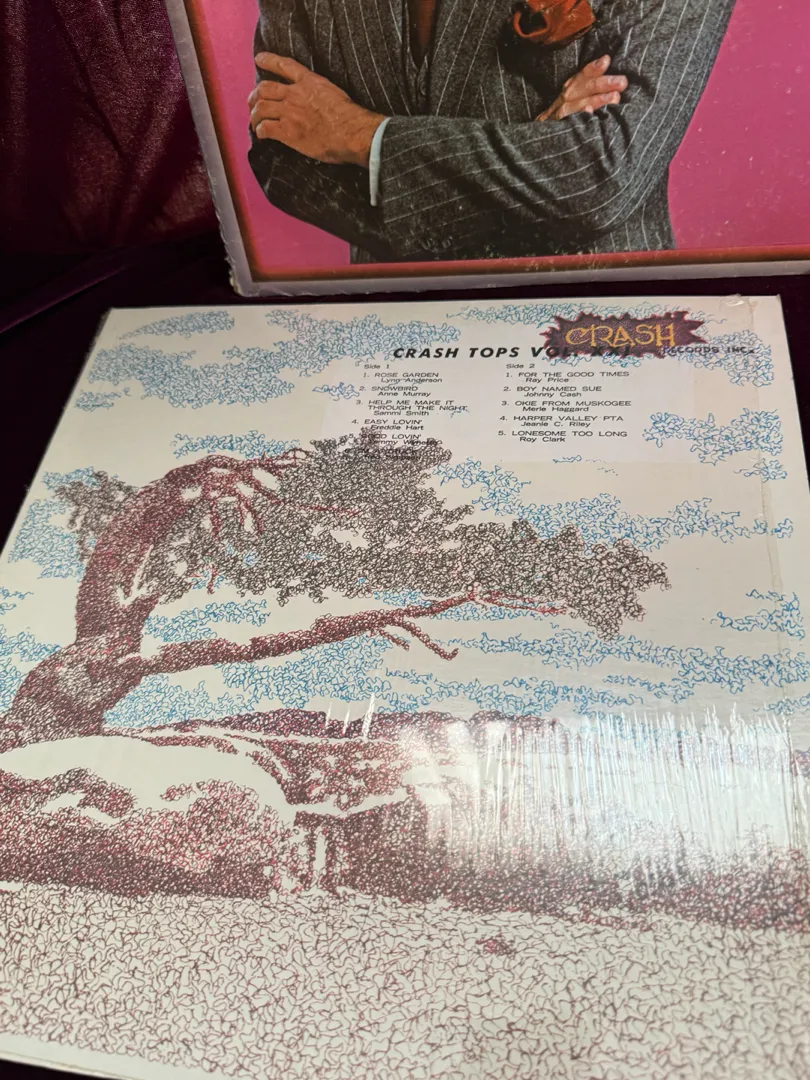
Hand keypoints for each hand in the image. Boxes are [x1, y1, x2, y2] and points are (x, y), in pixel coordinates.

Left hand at [249, 52, 384, 166]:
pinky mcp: (287, 131)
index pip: (284, 66)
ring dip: (254, 115)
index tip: (259, 59)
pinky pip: (265, 128)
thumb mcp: (335, 94)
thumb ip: (323, 95)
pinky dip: (260, 131)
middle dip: (255, 95)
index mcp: (310, 82)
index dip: (269, 60)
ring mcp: (289, 112)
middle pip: (265, 88)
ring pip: (261, 108)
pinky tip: (261, 135)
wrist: (351, 132)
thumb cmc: (350, 117)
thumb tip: (322, 106)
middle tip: (252, 102)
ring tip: (254, 122)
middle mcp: (295, 94)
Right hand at [536, 55, 626, 120]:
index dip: (594, 68)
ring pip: (577, 104)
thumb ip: (592, 90)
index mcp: (570, 89)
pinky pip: (568, 123)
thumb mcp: (576, 100)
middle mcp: (564, 99)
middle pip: (583, 88)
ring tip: (614, 97)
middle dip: (603, 83)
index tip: (607, 60)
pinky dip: (578, 117)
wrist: (539, 139)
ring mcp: (559, 114)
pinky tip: (589, 113)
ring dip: (596, 100)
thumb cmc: (566, 118)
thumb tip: (615, 81)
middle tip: (622, 82)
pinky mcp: (557, 129)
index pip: (582, 75)